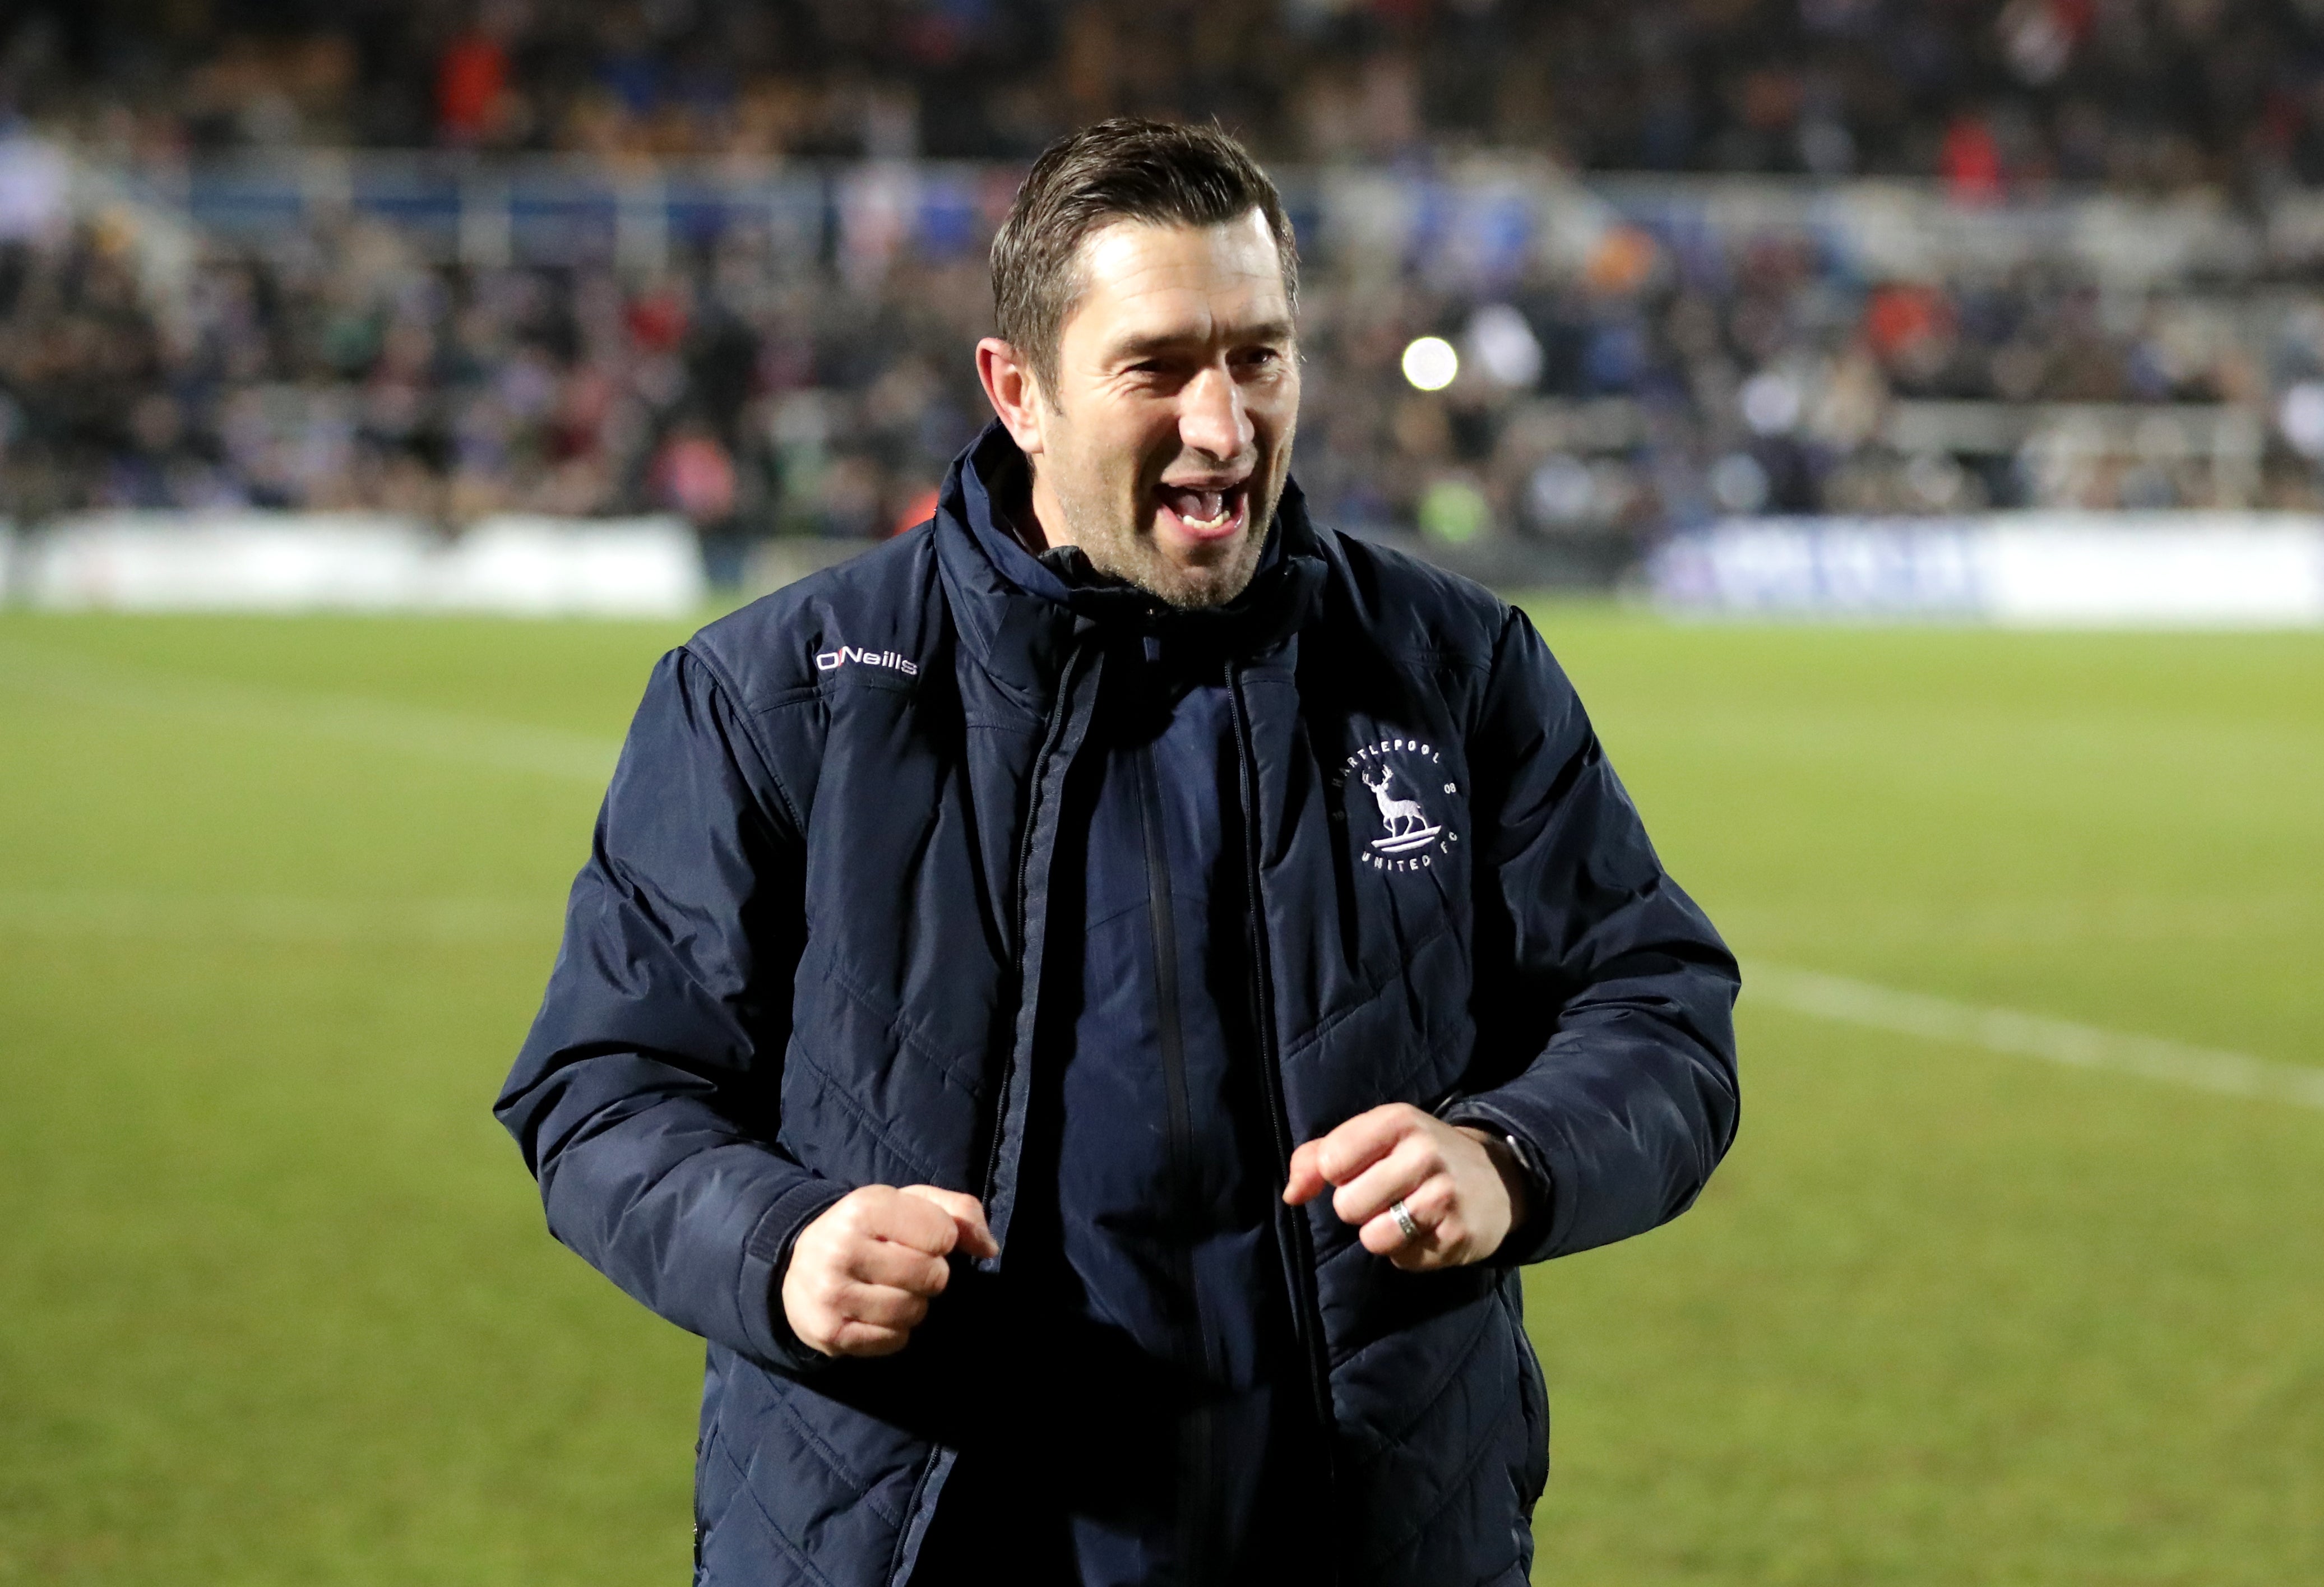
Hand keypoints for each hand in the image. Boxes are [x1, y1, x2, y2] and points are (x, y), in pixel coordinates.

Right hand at [780, 1185, 997, 1357]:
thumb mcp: (910, 1203)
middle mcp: (841, 1249)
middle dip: (931, 1274)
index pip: (942, 1234)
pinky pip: (894, 1340)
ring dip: (914, 1304)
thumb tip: (989, 1249)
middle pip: (931, 1276)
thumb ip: (959, 1212)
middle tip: (907, 1267)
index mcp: (864, 1207)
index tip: (922, 1238)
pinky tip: (876, 1312)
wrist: (798, 1265)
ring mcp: (831, 1294)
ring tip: (892, 1289)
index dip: (942, 1239)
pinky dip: (896, 1330)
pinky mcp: (830, 1333)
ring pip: (914, 1312)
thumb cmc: (870, 1229)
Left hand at [1283, 1105, 1527, 1270]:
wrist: (1498, 1177)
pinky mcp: (1458, 1236)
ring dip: (1380, 1233)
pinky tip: (1426, 1230)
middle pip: (1348, 1205)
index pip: (1331, 1161)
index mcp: (1398, 1120)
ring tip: (1404, 1214)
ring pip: (1373, 1237)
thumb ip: (1318, 1156)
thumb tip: (1292, 1195)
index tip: (1358, 1169)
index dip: (1336, 1174)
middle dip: (1358, 1207)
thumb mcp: (1374, 1138)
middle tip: (1385, 1195)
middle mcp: (1424, 1153)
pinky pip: (1402, 1259)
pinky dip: (1407, 1251)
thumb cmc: (1417, 1155)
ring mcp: (1445, 1196)